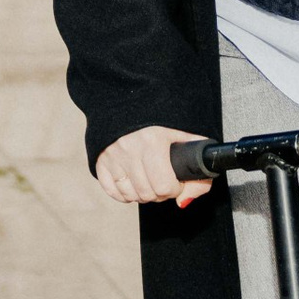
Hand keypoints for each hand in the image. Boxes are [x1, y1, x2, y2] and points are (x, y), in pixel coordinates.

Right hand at [94, 126, 211, 208]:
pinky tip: (134, 183)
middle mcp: (129, 148)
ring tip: (150, 181)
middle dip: (161, 193)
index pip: (164, 186)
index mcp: (153, 140)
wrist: (130, 97)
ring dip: (143, 194)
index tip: (177, 181)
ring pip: (131, 195)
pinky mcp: (100, 159)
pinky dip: (124, 194)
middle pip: (148, 194)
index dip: (176, 188)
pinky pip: (112, 192)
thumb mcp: (186, 134)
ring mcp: (112, 154)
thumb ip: (198, 167)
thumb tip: (184, 201)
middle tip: (164, 180)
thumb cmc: (161, 117)